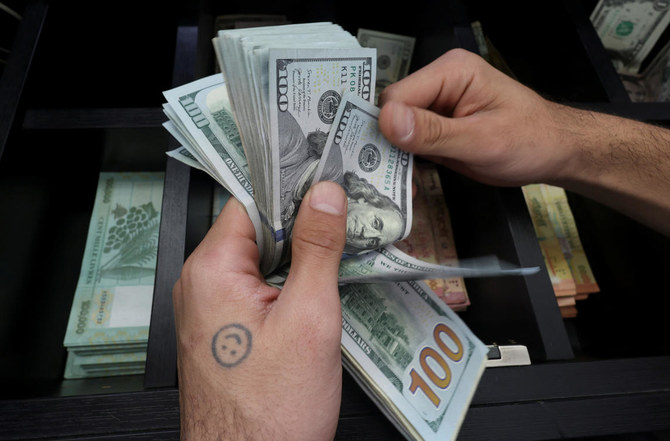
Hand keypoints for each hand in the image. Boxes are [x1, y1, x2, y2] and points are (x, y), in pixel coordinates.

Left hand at [173, 181, 347, 440]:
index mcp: (211, 270)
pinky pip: (259, 288)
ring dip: (300, 256)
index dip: (293, 188)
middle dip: (303, 224)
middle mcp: (203, 285)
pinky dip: (290, 282)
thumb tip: (325, 197)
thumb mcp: (309, 319)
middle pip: (257, 229)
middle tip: (347, 220)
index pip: (252, 201)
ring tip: (341, 254)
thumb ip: (317, 249)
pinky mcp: (228, 329)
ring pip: (262, 260)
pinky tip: (321, 288)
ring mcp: (213, 309)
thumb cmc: (269, 412)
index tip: (329, 181)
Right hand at [378, 48, 576, 186]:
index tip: (393, 160)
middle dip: (392, 145)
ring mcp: (437, 105)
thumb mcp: (483, 140)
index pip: (398, 94)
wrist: (553, 152)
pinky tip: (415, 181)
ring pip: (396, 129)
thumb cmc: (531, 140)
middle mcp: (440, 83)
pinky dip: (408, 162)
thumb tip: (387, 120)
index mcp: (451, 71)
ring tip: (410, 185)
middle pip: (392, 111)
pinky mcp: (437, 126)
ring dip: (398, 158)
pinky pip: (409, 142)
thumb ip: (434, 132)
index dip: (390, 127)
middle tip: (401, 179)